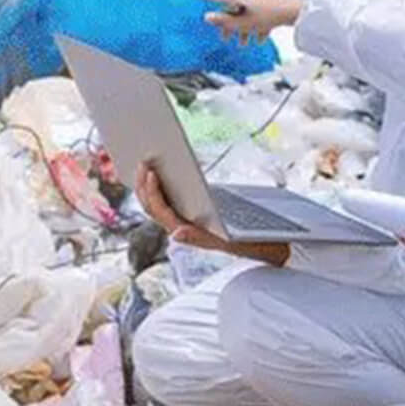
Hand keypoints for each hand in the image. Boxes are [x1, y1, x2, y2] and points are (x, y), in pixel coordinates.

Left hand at [135, 165, 288, 266]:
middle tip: (142, 160)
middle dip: (143, 185)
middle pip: (152, 206)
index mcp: (186, 233)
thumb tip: (175, 234)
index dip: (153, 193)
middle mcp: (180, 227)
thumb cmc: (246, 241)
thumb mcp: (228, 240)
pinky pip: (168, 198)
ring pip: (156, 202)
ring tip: (145, 161)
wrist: (262, 245)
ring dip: (146, 184)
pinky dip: (159, 184)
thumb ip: (201, 239)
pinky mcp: (190, 212)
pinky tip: (161, 168)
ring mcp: (183, 219)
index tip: (152, 172)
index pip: (161, 212)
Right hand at [200, 0, 302, 43]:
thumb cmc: (270, 14)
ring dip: (244, 29)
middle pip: (232, 6)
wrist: (295, 11)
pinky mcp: (269, 3)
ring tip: (244, 44)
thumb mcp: (243, 23)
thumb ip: (224, 21)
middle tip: (224, 38)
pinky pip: (259, 14)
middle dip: (228, 23)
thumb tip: (206, 17)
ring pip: (246, 13)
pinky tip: (261, 38)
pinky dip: (257, 26)